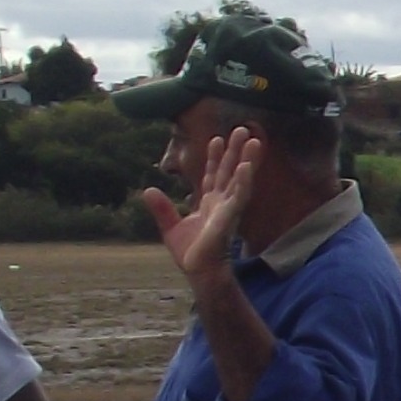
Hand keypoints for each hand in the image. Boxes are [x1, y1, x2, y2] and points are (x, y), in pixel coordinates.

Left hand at [142, 120, 266, 281]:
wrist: (198, 271)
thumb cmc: (191, 253)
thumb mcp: (170, 227)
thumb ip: (162, 208)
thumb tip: (147, 190)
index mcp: (208, 203)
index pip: (213, 174)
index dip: (215, 157)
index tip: (217, 139)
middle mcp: (221, 202)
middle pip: (229, 171)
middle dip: (235, 150)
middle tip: (242, 129)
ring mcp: (228, 208)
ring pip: (239, 178)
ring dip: (246, 159)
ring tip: (253, 140)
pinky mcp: (230, 216)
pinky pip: (239, 195)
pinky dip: (243, 180)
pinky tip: (246, 166)